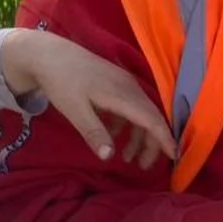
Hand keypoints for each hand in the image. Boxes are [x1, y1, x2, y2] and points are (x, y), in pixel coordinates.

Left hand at [0, 27, 176, 166]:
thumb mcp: (75, 111)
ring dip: (138, 135)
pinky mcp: (114, 82)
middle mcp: (128, 86)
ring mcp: (122, 82)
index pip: (151, 118)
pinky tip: (114, 136)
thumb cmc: (62, 82)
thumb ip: (94, 133)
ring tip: (128, 158)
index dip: (164, 137)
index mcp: (122, 93)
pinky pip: (130, 105)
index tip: (173, 156)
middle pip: (150, 116)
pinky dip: (127, 124)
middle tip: (143, 166)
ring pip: (140, 111)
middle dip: (151, 143)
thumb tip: (109, 158)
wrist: (49, 54)